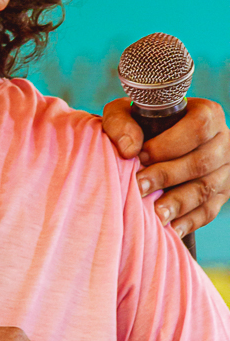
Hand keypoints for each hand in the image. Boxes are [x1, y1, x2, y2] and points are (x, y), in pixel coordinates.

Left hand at [103, 97, 229, 236]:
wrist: (151, 143)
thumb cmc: (139, 126)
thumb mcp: (126, 113)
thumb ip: (121, 122)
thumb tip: (129, 149)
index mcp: (207, 115)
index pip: (197, 128)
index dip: (169, 144)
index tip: (141, 156)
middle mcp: (222, 141)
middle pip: (201, 161)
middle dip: (167, 176)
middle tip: (139, 187)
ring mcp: (224, 170)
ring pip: (206, 188)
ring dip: (178, 203)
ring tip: (155, 214)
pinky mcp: (221, 194)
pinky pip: (209, 211)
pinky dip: (189, 221)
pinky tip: (170, 228)